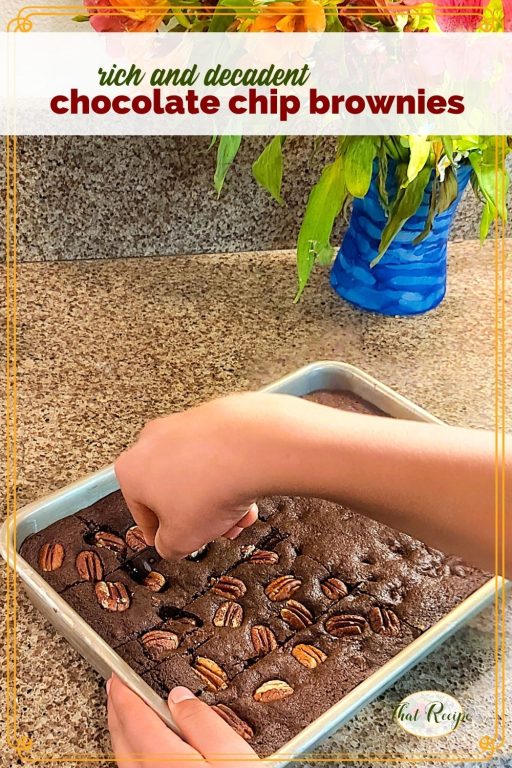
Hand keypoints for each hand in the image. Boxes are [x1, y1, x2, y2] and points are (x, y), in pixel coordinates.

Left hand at [107, 675, 258, 767]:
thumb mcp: (232, 755)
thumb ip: (204, 723)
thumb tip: (179, 697)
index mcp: (168, 763)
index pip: (135, 720)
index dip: (124, 695)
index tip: (118, 678)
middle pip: (122, 743)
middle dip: (117, 714)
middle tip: (115, 691)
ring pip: (125, 763)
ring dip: (122, 736)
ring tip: (126, 717)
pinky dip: (132, 757)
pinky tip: (143, 753)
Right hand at [114, 394, 267, 558]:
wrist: (251, 448)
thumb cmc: (210, 487)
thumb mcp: (181, 540)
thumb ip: (169, 546)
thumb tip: (171, 543)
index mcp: (132, 470)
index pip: (142, 512)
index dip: (163, 533)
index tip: (175, 541)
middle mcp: (153, 441)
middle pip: (174, 491)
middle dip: (199, 516)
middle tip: (217, 530)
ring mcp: (184, 424)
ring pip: (199, 474)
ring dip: (218, 498)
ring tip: (240, 515)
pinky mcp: (213, 416)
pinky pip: (218, 453)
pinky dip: (231, 473)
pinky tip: (248, 491)